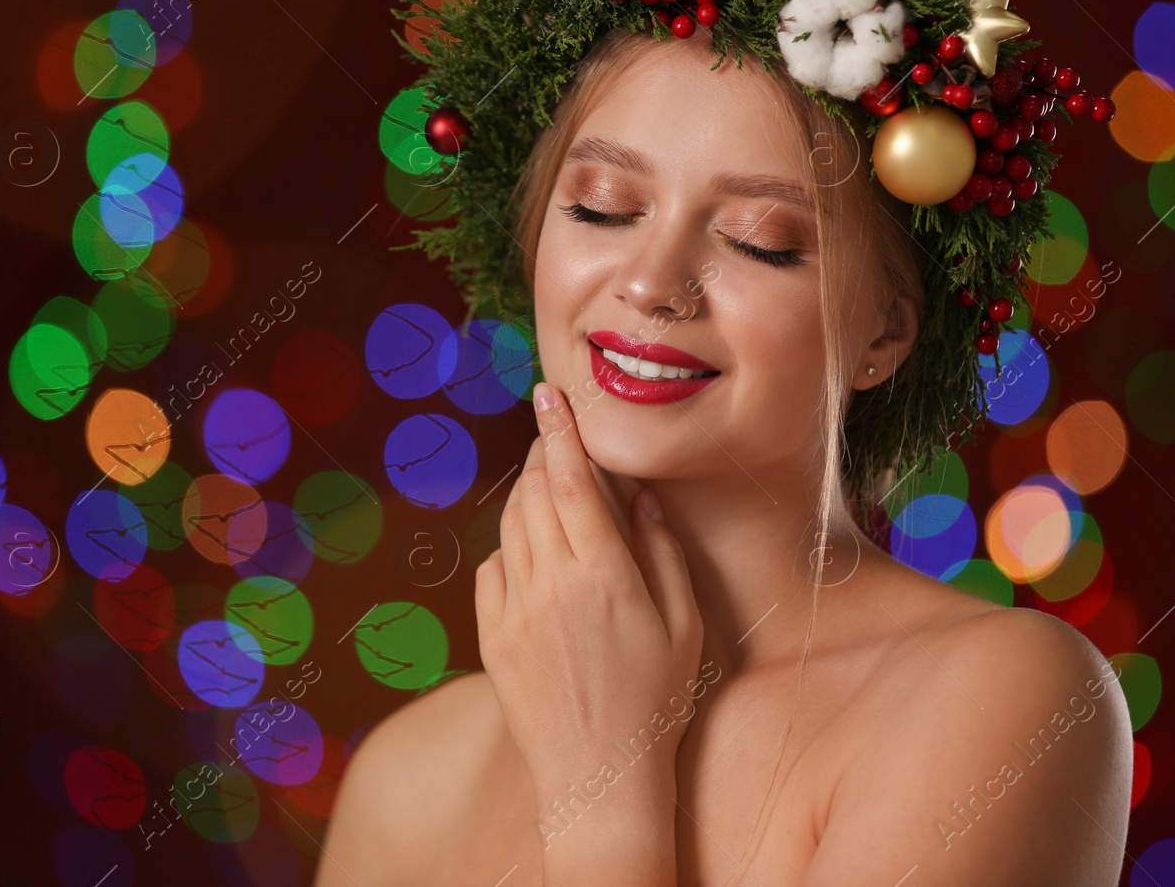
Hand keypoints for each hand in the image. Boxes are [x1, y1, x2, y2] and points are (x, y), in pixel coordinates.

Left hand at [475, 382, 704, 796]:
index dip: (559, 431)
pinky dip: (510, 546)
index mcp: (603, 577)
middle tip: (556, 436)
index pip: (569, 482)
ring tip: (547, 486)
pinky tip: (534, 552)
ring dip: (525, 495)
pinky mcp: (491, 639)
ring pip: (508, 527)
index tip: (550, 395)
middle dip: (541, 455)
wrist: (599, 780)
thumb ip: (662, 552)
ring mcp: (513, 613)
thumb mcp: (683, 625)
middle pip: (532, 494)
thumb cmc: (656, 704)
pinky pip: (492, 570)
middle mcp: (550, 587)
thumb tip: (639, 496)